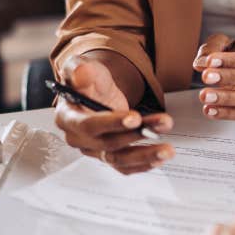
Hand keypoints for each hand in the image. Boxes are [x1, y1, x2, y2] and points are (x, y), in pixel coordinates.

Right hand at [54, 57, 173, 173]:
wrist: (96, 91)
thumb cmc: (88, 81)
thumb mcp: (82, 67)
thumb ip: (80, 68)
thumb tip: (81, 72)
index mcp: (67, 117)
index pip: (88, 125)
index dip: (112, 123)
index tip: (135, 118)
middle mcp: (78, 138)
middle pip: (107, 144)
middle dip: (137, 135)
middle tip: (163, 123)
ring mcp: (94, 150)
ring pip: (119, 159)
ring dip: (145, 155)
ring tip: (167, 149)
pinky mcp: (108, 155)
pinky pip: (125, 166)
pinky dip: (143, 164)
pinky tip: (160, 159)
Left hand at [193, 34, 234, 120]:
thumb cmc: (231, 54)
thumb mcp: (221, 43)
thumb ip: (211, 48)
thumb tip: (200, 63)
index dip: (229, 60)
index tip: (209, 61)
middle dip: (228, 78)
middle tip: (206, 77)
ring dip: (226, 98)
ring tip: (205, 96)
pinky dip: (225, 114)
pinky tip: (210, 110)